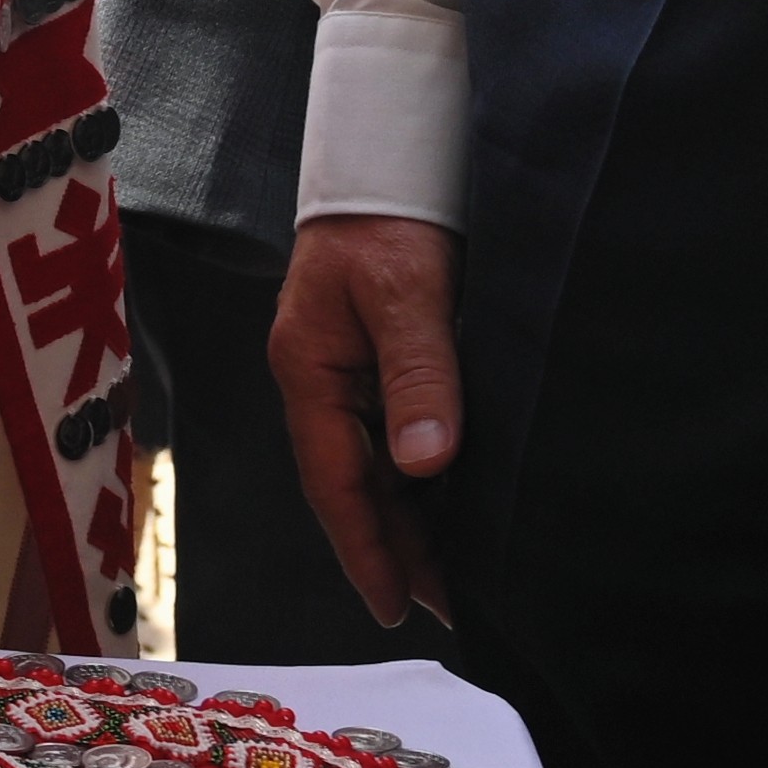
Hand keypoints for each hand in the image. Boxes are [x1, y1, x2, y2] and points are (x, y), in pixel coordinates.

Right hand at [269, 217, 461, 629]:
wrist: (388, 158)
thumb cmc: (391, 220)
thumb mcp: (407, 294)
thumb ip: (418, 376)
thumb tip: (426, 463)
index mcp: (310, 373)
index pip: (335, 482)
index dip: (367, 550)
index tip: (397, 605)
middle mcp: (322, 384)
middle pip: (354, 487)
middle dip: (395, 550)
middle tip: (444, 609)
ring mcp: (346, 376)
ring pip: (376, 468)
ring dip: (411, 521)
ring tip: (456, 576)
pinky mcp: (376, 364)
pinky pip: (394, 438)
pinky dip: (422, 481)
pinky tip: (455, 507)